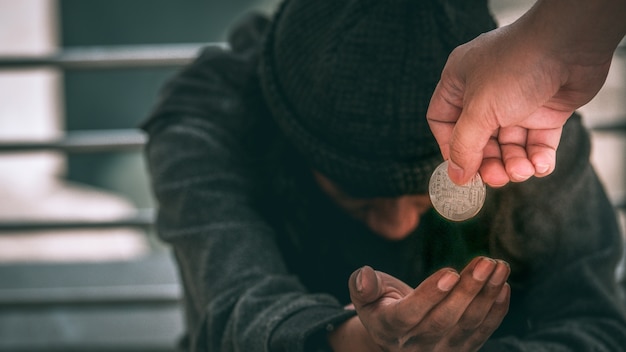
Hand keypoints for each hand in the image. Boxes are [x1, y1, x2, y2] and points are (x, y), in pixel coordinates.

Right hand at [341, 257, 509, 351]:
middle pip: (445, 320)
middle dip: (468, 290)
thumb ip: (362, 287)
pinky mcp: (461, 350)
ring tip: (499, 266)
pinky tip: (503, 285)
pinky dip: (496, 310)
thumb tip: (363, 276)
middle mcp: (416, 346)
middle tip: (485, 262)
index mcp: (388, 329)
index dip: (430, 295)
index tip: (449, 272)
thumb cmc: (381, 305)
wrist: (397, 335)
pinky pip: (483, 333)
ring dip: (487, 295)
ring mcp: (441, 351)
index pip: (409, 314)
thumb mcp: (365, 296)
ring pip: (468, 325)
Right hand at [426, 0, 624, 186]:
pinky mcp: (545, 109)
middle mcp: (486, 92)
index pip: (443, 121)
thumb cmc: (518, 65)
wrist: (573, 44)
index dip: (449, 147)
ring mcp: (516, 102)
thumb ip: (464, 146)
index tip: (462, 169)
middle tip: (497, 178)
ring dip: (514, 164)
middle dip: (488, 162)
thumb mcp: (480, 109)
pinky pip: (536, 142)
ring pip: (509, 145)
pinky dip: (538, 157)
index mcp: (460, 82)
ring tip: (523, 171)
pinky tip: (541, 164)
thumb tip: (456, 176)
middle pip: (478, 140)